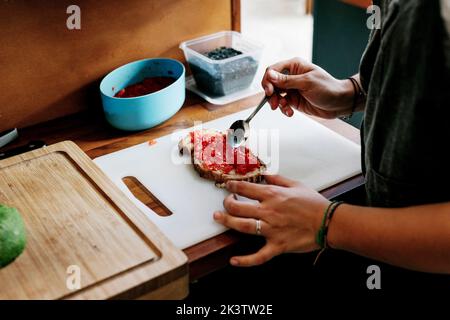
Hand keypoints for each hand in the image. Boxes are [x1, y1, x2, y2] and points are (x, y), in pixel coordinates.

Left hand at [213, 175, 330, 266]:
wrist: (329, 222)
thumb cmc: (314, 203)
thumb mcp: (296, 184)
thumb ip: (277, 179)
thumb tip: (264, 175)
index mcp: (273, 195)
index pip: (245, 188)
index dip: (232, 186)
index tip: (227, 186)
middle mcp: (269, 212)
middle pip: (238, 207)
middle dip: (227, 203)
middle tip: (224, 203)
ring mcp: (272, 230)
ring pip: (243, 226)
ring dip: (227, 222)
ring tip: (218, 218)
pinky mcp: (277, 246)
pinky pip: (259, 256)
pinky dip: (245, 260)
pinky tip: (233, 261)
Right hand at [261, 57, 353, 118]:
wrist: (339, 102)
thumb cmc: (328, 88)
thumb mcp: (306, 83)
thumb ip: (287, 80)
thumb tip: (270, 75)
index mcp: (294, 66)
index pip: (273, 70)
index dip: (268, 80)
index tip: (269, 91)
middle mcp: (291, 76)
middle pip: (271, 83)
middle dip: (271, 94)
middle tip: (274, 103)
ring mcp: (292, 89)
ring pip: (275, 95)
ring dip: (277, 103)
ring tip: (285, 108)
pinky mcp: (294, 100)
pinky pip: (282, 104)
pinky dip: (284, 109)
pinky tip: (290, 112)